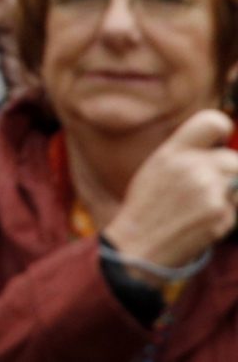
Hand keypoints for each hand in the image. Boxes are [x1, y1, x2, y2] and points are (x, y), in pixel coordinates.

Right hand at [103, 109, 237, 274]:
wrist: (139, 245)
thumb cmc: (147, 207)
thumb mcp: (157, 168)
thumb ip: (185, 155)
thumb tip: (219, 151)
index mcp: (172, 151)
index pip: (213, 121)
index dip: (223, 131)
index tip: (219, 145)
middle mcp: (192, 165)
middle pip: (233, 160)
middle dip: (228, 175)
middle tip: (210, 191)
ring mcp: (208, 189)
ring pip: (237, 185)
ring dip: (228, 196)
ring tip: (202, 208)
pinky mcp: (221, 213)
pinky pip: (235, 209)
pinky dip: (225, 217)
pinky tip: (202, 223)